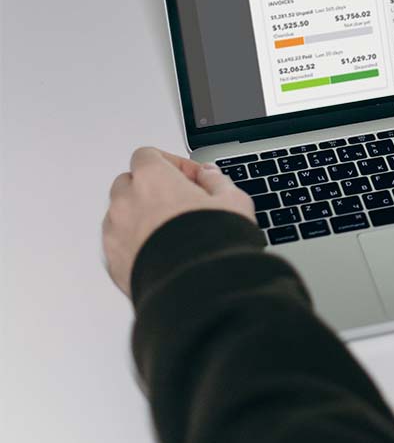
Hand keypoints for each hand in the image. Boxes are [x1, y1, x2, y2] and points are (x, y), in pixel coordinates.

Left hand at [103, 147, 254, 297]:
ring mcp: (115, 232)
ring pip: (120, 214)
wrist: (195, 287)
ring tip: (171, 232)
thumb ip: (217, 181)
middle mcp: (126, 201)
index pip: (148, 155)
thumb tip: (209, 176)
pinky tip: (161, 253)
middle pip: (129, 182)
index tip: (191, 178)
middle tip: (179, 203)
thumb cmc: (211, 242)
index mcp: (152, 178)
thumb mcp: (233, 200)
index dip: (172, 164)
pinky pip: (119, 243)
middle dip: (151, 189)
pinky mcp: (112, 261)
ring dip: (140, 217)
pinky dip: (135, 244)